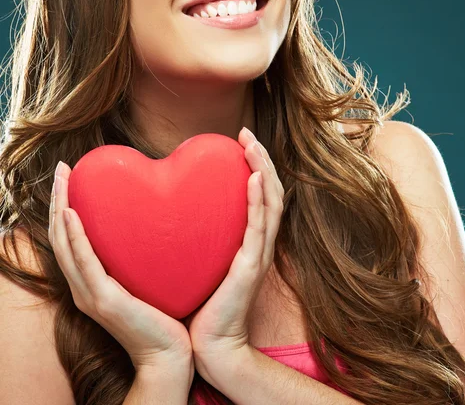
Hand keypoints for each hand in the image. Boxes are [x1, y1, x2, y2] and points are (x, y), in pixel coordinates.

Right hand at [49, 162, 193, 382]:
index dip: (64, 206)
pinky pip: (84, 263)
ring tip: (62, 178)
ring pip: (64, 244)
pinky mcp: (104, 300)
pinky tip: (71, 212)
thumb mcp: (146, 278)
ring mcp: (90, 295)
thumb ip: (140, 254)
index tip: (70, 176)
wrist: (170, 356)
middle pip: (60, 236)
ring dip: (60, 208)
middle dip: (58, 199)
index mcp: (92, 281)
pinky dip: (74, 237)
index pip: (69, 237)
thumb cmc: (165, 316)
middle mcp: (84, 287)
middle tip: (62, 168)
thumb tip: (156, 219)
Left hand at [182, 127, 284, 369]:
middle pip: (272, 191)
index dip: (256, 165)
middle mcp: (260, 244)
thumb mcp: (203, 261)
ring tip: (252, 144)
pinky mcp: (251, 267)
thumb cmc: (201, 304)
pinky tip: (254, 178)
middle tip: (246, 133)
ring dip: (263, 170)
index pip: (261, 195)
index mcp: (250, 241)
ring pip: (271, 203)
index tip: (240, 140)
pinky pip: (259, 227)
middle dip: (261, 159)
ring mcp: (259, 254)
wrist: (209, 346)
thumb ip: (202, 235)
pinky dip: (259, 200)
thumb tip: (177, 210)